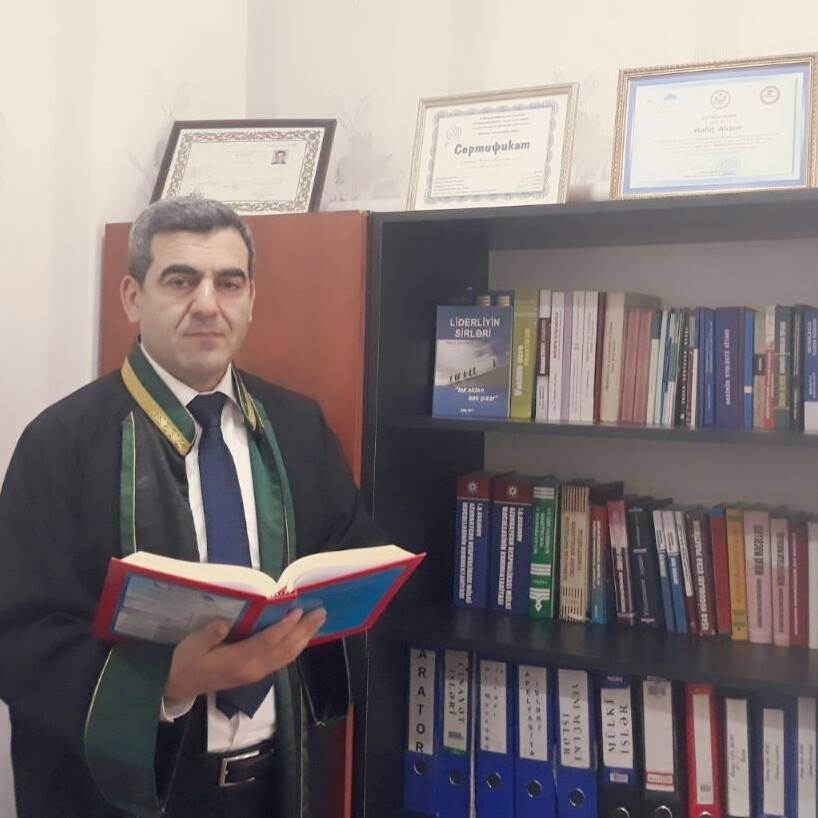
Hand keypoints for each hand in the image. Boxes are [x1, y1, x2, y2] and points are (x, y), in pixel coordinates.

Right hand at [164, 607, 325, 699]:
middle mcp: (253, 669)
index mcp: (239, 660)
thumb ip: (209, 634)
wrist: (179, 686)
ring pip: (287, 655)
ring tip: (317, 621)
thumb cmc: (186, 662)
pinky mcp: (256, 674)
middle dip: (304, 630)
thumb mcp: (192, 645)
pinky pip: (281, 660)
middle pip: (285, 648)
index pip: (268, 641)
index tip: (299, 610)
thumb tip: (225, 622)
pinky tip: (302, 637)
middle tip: (321, 612)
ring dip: (304, 638)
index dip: (285, 626)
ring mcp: (256, 673)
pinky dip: (295, 647)